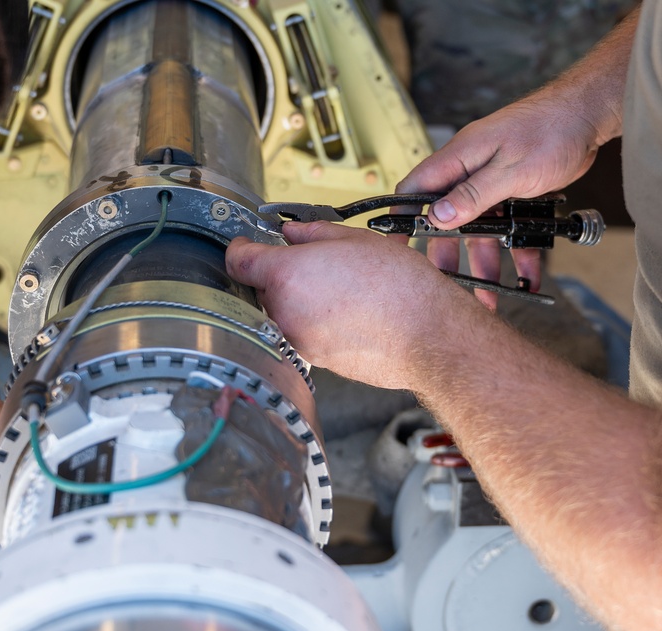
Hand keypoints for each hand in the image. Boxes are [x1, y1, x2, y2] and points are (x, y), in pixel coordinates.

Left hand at [226, 221, 477, 389]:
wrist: (428, 337)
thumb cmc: (399, 288)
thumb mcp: (355, 240)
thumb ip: (313, 234)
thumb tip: (293, 233)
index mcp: (287, 276)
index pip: (238, 260)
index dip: (241, 247)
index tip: (247, 244)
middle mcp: (285, 312)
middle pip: (263, 287)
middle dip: (282, 274)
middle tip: (318, 264)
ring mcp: (298, 341)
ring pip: (285, 313)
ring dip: (302, 300)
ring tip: (342, 291)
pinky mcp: (316, 361)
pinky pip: (305, 334)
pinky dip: (318, 323)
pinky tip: (350, 314)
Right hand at [397, 89, 604, 305]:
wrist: (588, 114)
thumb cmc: (551, 129)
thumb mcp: (509, 169)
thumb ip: (472, 195)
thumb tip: (437, 217)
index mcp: (457, 160)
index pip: (413, 191)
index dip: (400, 219)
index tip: (393, 249)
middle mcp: (467, 173)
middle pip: (445, 221)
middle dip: (447, 254)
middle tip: (446, 284)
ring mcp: (489, 183)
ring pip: (478, 229)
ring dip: (484, 260)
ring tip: (489, 294)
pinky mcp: (510, 192)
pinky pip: (506, 227)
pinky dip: (516, 249)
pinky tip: (527, 273)